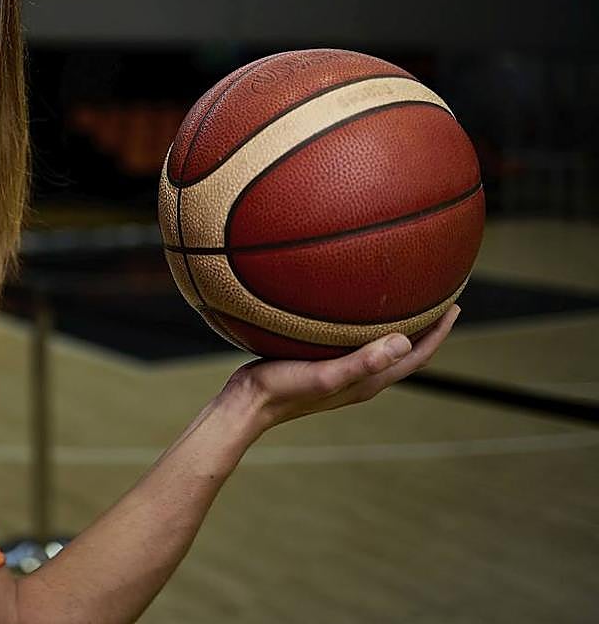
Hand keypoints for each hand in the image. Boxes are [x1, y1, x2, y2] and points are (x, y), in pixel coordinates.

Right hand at [223, 304, 460, 434]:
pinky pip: (357, 343)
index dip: (438, 333)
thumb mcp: (325, 374)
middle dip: (426, 328)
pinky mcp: (322, 364)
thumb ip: (363, 362)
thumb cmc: (282, 389)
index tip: (454, 306)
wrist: (246, 404)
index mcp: (369, 381)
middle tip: (438, 298)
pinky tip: (352, 308)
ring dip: (399, 327)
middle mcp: (361, 378)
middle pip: (405, 352)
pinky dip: (368, 327)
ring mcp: (342, 373)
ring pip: (382, 348)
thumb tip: (406, 341)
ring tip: (404, 300)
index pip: (416, 356)